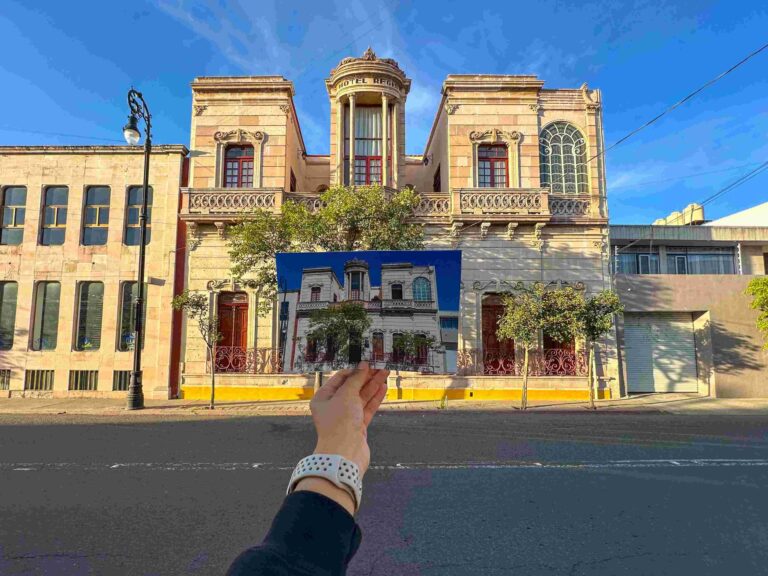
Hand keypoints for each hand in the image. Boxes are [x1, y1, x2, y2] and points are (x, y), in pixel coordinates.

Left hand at [309, 362, 388, 476]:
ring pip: (361, 397)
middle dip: (366, 377)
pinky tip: (383, 387)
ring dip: (373, 385)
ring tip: (385, 373)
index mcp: (323, 398)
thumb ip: (356, 379)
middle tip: (379, 365)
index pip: (339, 379)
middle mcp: (333, 407)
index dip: (354, 370)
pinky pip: (367, 408)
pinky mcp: (357, 426)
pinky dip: (375, 397)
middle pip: (352, 387)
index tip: (367, 362)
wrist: (345, 454)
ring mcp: (346, 417)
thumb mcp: (346, 395)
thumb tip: (363, 366)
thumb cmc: (340, 423)